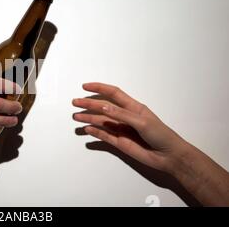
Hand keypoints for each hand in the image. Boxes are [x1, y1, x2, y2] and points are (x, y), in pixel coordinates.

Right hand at [72, 82, 186, 172]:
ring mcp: (121, 129)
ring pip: (101, 121)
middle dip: (89, 104)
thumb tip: (103, 106)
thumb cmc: (161, 134)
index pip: (113, 93)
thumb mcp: (142, 121)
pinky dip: (95, 132)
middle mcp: (125, 116)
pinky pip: (104, 135)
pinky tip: (87, 129)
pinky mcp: (119, 142)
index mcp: (133, 107)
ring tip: (76, 117)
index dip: (99, 88)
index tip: (85, 87)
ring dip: (88, 118)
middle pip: (103, 107)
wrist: (168, 156)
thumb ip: (121, 114)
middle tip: (75, 103)